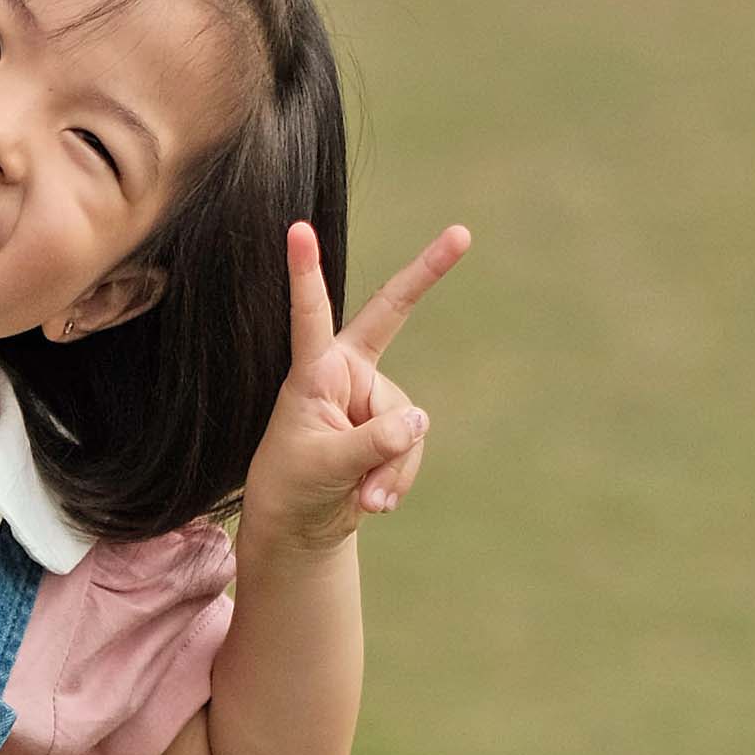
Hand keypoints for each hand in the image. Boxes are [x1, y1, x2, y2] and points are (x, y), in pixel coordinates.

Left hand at [239, 220, 469, 561]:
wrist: (300, 526)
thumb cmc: (293, 488)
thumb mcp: (324, 467)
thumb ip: (372, 442)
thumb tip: (420, 420)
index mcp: (314, 371)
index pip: (311, 316)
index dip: (307, 273)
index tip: (298, 228)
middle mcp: (347, 372)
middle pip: (393, 315)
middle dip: (426, 273)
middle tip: (461, 233)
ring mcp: (374, 397)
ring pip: (408, 421)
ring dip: (391, 466)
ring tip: (364, 497)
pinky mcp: (393, 426)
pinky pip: (411, 447)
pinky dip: (397, 479)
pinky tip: (373, 501)